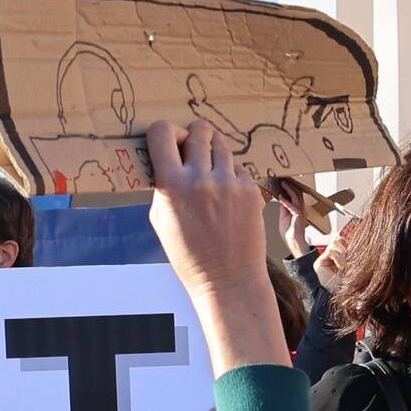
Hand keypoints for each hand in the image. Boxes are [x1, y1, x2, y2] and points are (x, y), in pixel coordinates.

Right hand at [142, 118, 287, 370]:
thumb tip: (164, 157)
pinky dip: (232, 174)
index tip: (166, 140)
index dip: (163, 131)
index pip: (163, 132)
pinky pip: (239, 166)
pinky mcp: (250, 189)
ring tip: (211, 175)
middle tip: (192, 152)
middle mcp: (201, 179)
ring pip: (222, 144)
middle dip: (194, 136)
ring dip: (214, 153)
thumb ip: (162, 185)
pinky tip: (227, 196)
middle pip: (199, 130)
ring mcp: (229, 183)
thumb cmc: (189, 254)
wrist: (228, 280)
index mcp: (172, 186)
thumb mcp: (160, 220)